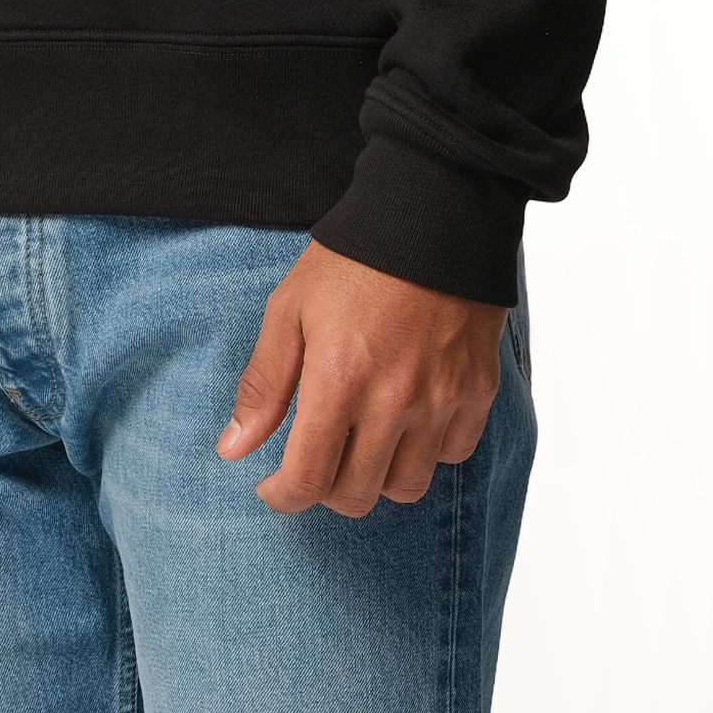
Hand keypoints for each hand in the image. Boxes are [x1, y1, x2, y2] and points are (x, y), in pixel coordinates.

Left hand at [218, 239, 505, 515]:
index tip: (273, 486)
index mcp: (338, 379)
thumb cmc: (352, 262)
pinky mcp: (478, 391)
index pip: (308, 480)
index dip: (283, 496)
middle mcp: (394, 400)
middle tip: (316, 457)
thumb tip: (234, 449)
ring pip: (407, 486)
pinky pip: (452, 454)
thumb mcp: (289, 310)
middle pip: (356, 495)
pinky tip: (408, 418)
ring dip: (376, 475)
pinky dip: (426, 450)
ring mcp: (442, 399)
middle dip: (325, 488)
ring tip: (362, 439)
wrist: (434, 217)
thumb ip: (264, 385)